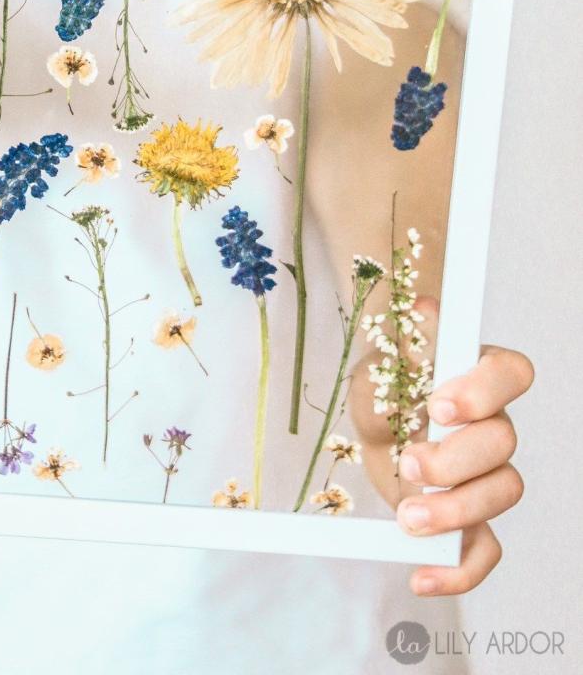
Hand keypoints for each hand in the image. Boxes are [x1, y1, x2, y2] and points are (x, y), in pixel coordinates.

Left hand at [394, 296, 533, 595]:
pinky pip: (486, 550)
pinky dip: (459, 572)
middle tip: (409, 464)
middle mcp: (493, 423)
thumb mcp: (382, 360)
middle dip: (456, 460)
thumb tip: (420, 310)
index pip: (511, 373)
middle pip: (504, 442)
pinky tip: (422, 576)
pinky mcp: (469, 517)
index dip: (484, 391)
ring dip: (456, 511)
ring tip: (406, 517)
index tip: (439, 406)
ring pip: (503, 493)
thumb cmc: (386, 385)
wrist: (376, 426)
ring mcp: (486, 473)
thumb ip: (403, 345)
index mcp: (478, 375)